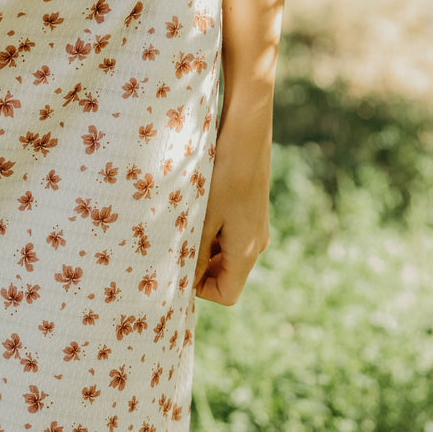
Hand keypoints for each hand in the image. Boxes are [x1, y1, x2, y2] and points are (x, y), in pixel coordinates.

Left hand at [193, 110, 271, 306]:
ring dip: (203, 250)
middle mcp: (257, 244)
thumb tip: (183, 283)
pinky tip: (196, 213)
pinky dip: (211, 235)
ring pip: (225, 257)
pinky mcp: (251, 215)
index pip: (227, 295)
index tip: (178, 270)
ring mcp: (255, 229)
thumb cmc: (222, 176)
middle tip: (175, 248)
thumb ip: (195, 254)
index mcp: (247, 251)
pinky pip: (229, 238)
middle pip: (226, 277)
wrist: (246, 136)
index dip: (200, 290)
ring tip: (183, 227)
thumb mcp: (203, 218)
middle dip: (200, 270)